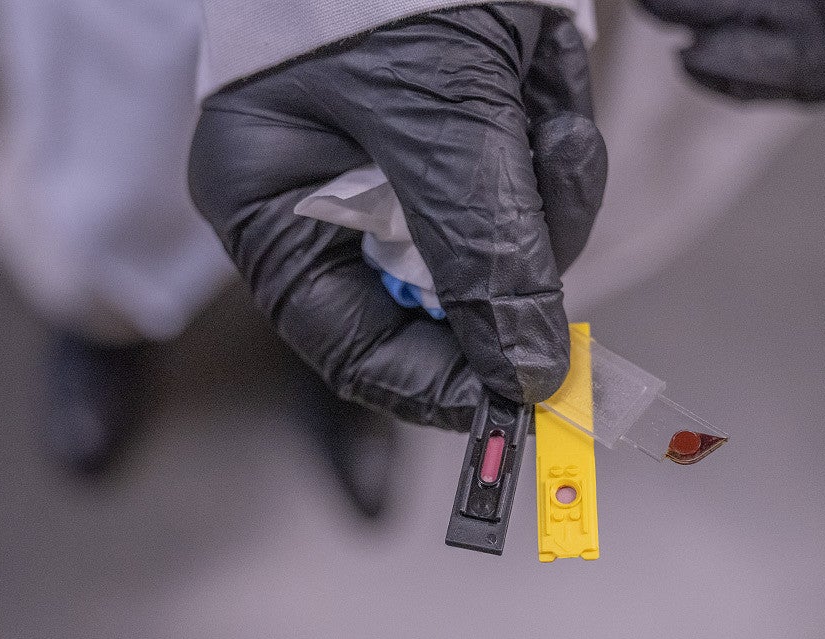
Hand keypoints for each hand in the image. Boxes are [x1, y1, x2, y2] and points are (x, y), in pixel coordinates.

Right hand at [189, 5, 606, 429]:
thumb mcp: (433, 109)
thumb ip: (479, 251)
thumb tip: (525, 375)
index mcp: (273, 202)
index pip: (351, 343)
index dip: (437, 383)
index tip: (523, 400)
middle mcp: (328, 193)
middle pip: (443, 292)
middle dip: (514, 233)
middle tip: (538, 151)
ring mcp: (396, 159)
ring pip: (500, 233)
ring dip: (542, 163)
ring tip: (531, 66)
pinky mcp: (458, 123)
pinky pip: (525, 171)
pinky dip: (551, 120)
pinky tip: (538, 53)